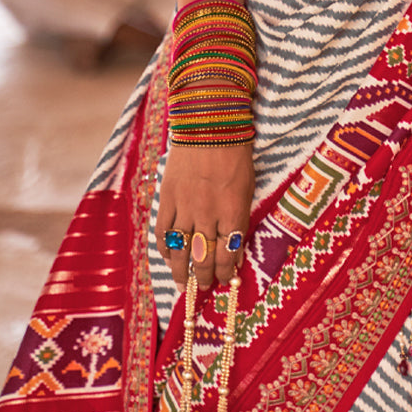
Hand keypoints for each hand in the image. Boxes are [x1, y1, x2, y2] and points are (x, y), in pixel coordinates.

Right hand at [154, 142, 253, 289]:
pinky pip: (163, 231)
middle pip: (204, 258)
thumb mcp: (247, 187)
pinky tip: (168, 258)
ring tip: (183, 286)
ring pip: (181, 251)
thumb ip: (240, 218)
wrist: (208, 124)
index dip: (227, 273)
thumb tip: (235, 249)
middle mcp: (208, 215)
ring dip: (182, 272)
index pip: (229, 255)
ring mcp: (185, 207)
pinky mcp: (167, 198)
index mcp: (233, 212)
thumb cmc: (235, 154)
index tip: (227, 281)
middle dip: (205, 278)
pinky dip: (165, 248)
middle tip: (205, 288)